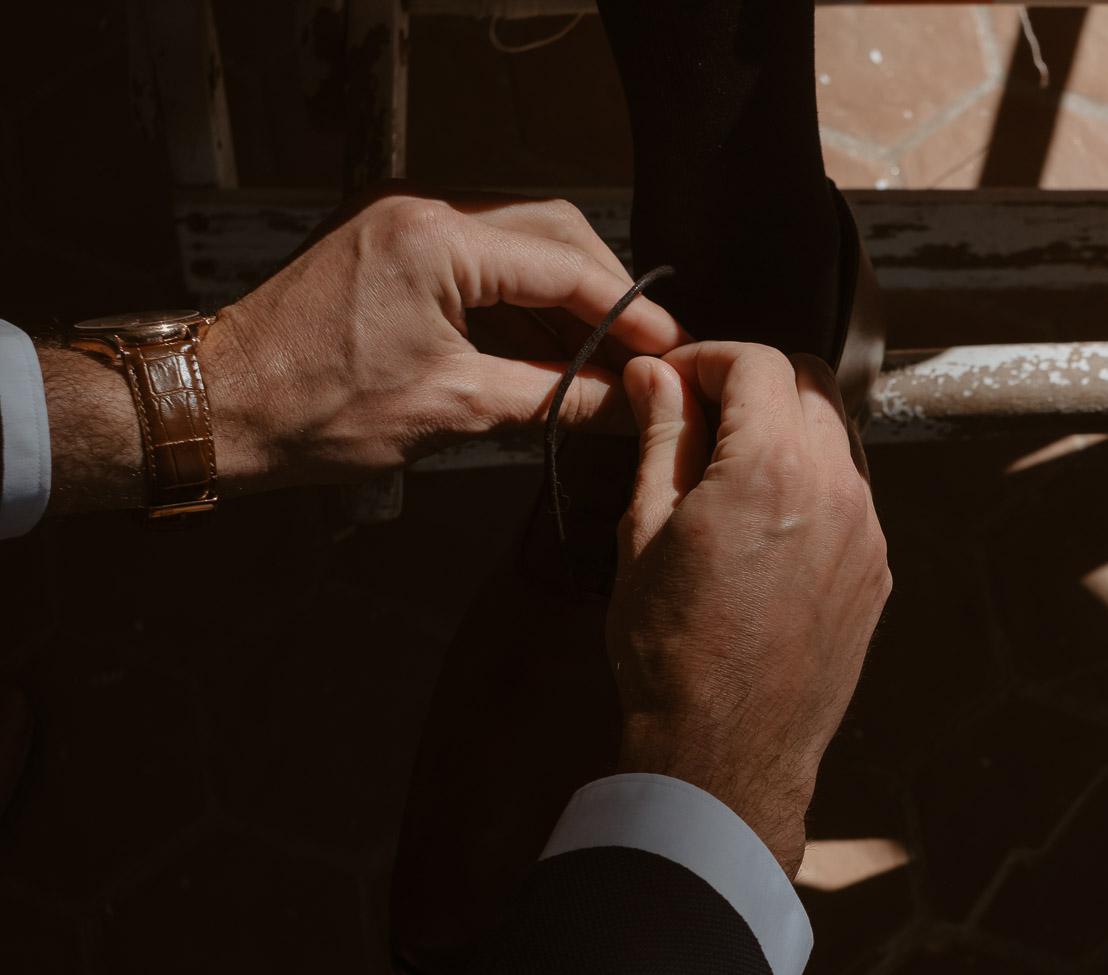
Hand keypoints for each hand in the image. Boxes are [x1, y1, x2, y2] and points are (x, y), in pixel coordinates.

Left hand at [44, 184, 685, 513]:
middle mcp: (423, 212)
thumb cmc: (317, 412)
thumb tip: (632, 405)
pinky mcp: (393, 247)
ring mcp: (405, 223)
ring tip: (607, 357)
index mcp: (437, 239)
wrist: (217, 407)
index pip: (566, 265)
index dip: (629, 314)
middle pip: (554, 231)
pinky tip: (550, 347)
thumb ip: (557, 398)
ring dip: (569, 295)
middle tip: (648, 352)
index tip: (673, 352)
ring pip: (521, 240)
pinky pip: (482, 259)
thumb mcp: (455, 411)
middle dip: (607, 293)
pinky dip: (524, 299)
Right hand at [607, 342, 890, 876]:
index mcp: (773, 470)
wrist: (728, 748)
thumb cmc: (675, 652)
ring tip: (728, 472)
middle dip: (755, 383)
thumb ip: (661, 438)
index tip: (676, 381)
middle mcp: (837, 490)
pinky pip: (851, 495)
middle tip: (701, 415)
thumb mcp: (644, 531)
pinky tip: (762, 522)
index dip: (708, 358)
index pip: (758, 362)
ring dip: (787, 431)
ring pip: (837, 437)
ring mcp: (867, 532)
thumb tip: (657, 377)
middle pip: (811, 385)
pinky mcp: (876, 570)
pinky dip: (811, 484)